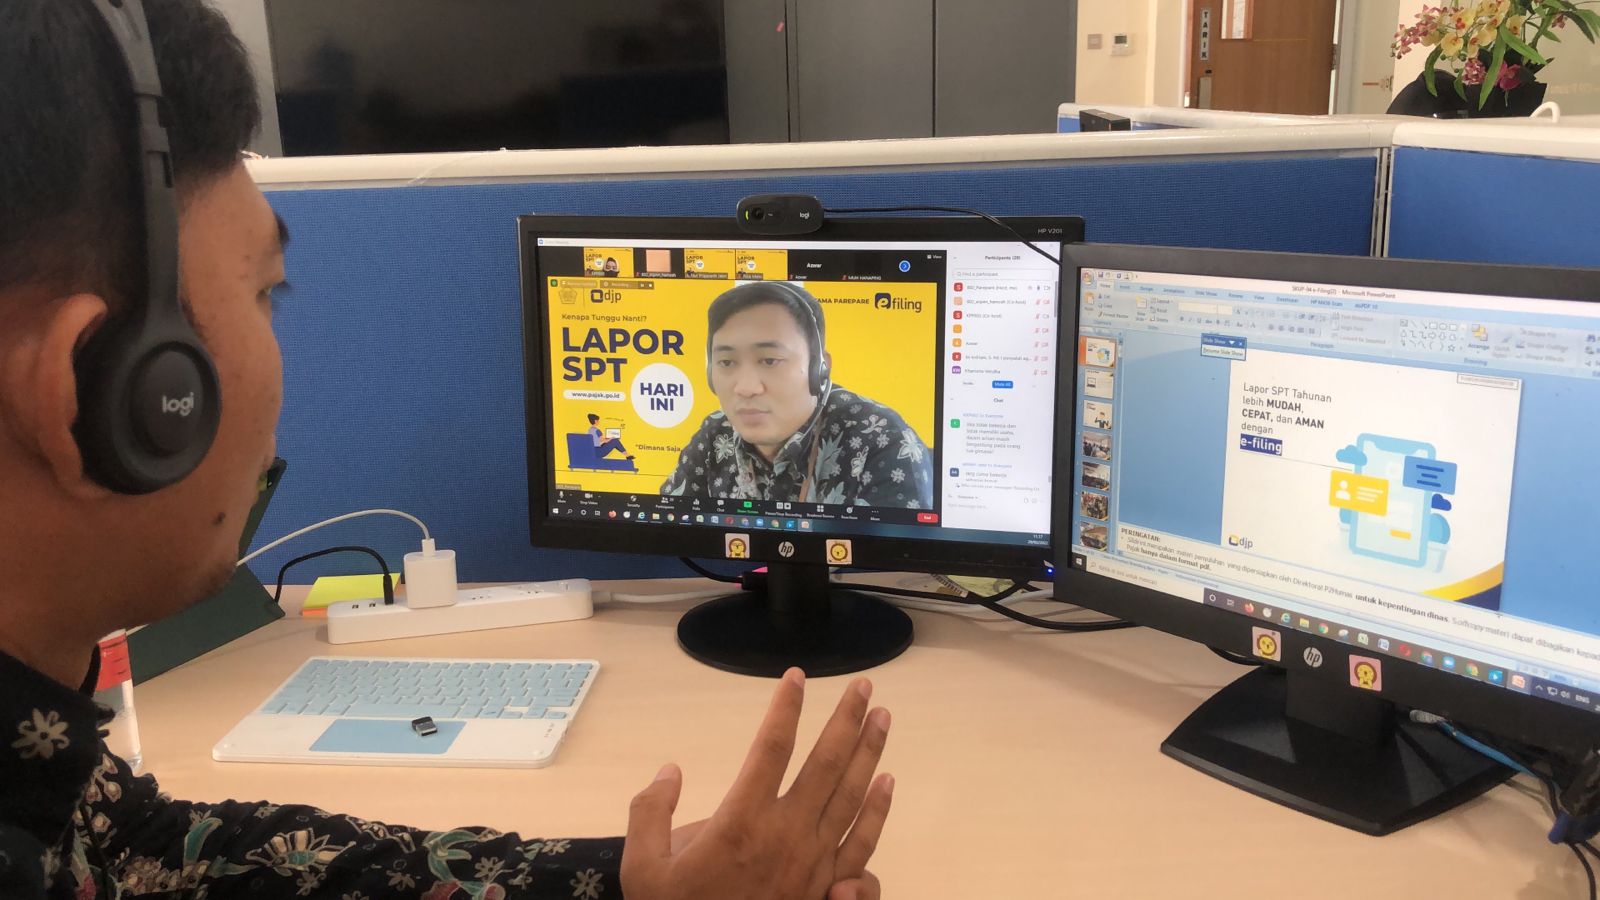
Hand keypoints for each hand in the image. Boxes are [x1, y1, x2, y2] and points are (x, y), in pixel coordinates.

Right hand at [621, 668, 894, 899]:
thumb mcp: (643, 868)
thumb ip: (650, 812)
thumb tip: (670, 771)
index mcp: (741, 822)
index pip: (772, 748)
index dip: (786, 708)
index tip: (796, 677)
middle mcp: (785, 834)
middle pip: (825, 764)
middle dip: (847, 720)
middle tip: (863, 687)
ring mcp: (813, 861)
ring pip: (850, 795)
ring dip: (869, 752)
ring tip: (883, 718)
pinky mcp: (826, 886)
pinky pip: (861, 842)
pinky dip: (877, 809)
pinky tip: (886, 784)